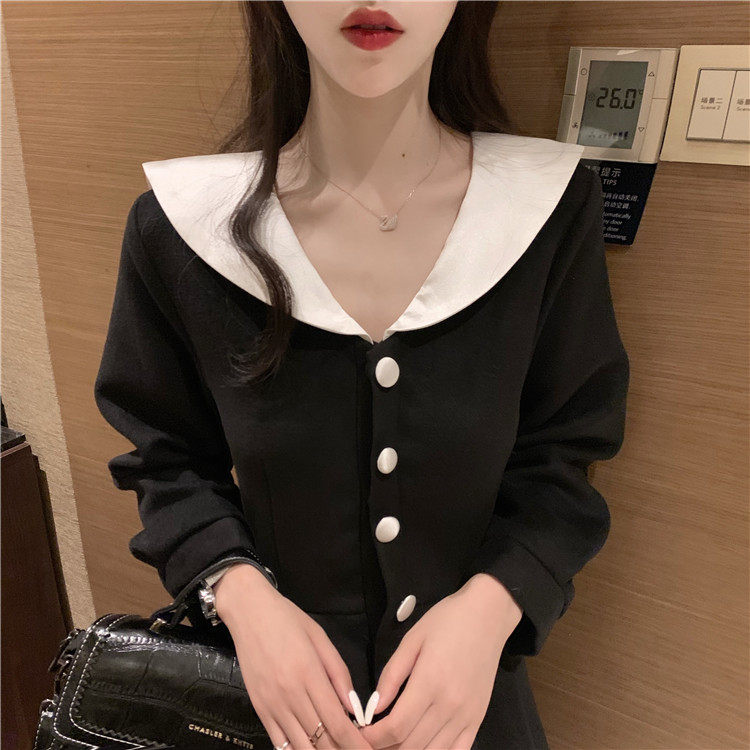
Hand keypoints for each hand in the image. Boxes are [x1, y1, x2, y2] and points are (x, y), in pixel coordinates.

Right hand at [215, 565, 372, 749]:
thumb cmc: (288, 620)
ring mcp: (272, 704)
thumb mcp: (320, 638)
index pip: (336, 723)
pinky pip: (278, 741)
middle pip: (320, 740)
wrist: (249, 612)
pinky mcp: (258, 709)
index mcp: (310, 674)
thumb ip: (339, 673)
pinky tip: (308, 749)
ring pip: (299, 746)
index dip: (355, 743)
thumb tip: (354, 708)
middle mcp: (290, 694)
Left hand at [358, 574, 522, 748]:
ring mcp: (467, 716)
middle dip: (385, 748)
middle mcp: (450, 706)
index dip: (373, 738)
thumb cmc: (447, 621)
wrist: (487, 615)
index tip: (360, 733)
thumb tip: (374, 707)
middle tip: (371, 740)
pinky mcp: (478, 720)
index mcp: (430, 682)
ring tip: (391, 744)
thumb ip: (392, 675)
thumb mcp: (412, 639)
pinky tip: (421, 747)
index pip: (396, 727)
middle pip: (411, 746)